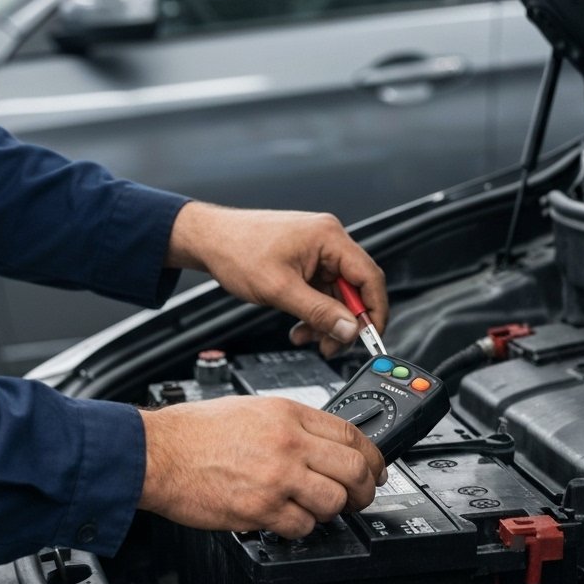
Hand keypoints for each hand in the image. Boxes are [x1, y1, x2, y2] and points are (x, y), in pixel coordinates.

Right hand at [137, 396, 386, 536]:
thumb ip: (291, 425)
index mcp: (287, 413)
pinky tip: (287, 519)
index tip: (375, 467)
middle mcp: (288, 442)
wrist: (157, 453)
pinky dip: (299, 529)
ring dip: (330, 511)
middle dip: (365, 489)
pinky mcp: (261, 509)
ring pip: (333, 502)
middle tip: (360, 496)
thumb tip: (324, 445)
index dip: (372, 456)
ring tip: (316, 508)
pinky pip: (302, 527)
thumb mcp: (252, 409)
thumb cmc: (195, 431)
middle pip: (354, 469)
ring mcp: (277, 477)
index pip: (351, 434)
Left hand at [166, 203, 386, 357]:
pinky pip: (321, 290)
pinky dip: (313, 311)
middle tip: (331, 346)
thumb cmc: (237, 250)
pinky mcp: (305, 259)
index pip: (369, 276)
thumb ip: (319, 311)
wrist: (208, 239)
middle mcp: (328, 239)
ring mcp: (316, 250)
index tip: (370, 338)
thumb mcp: (280, 289)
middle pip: (355, 288)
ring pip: (337, 294)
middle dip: (345, 321)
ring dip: (326, 320)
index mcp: (329, 237)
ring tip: (307, 338)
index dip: (375, 310)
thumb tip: (350, 330)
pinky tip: (299, 327)